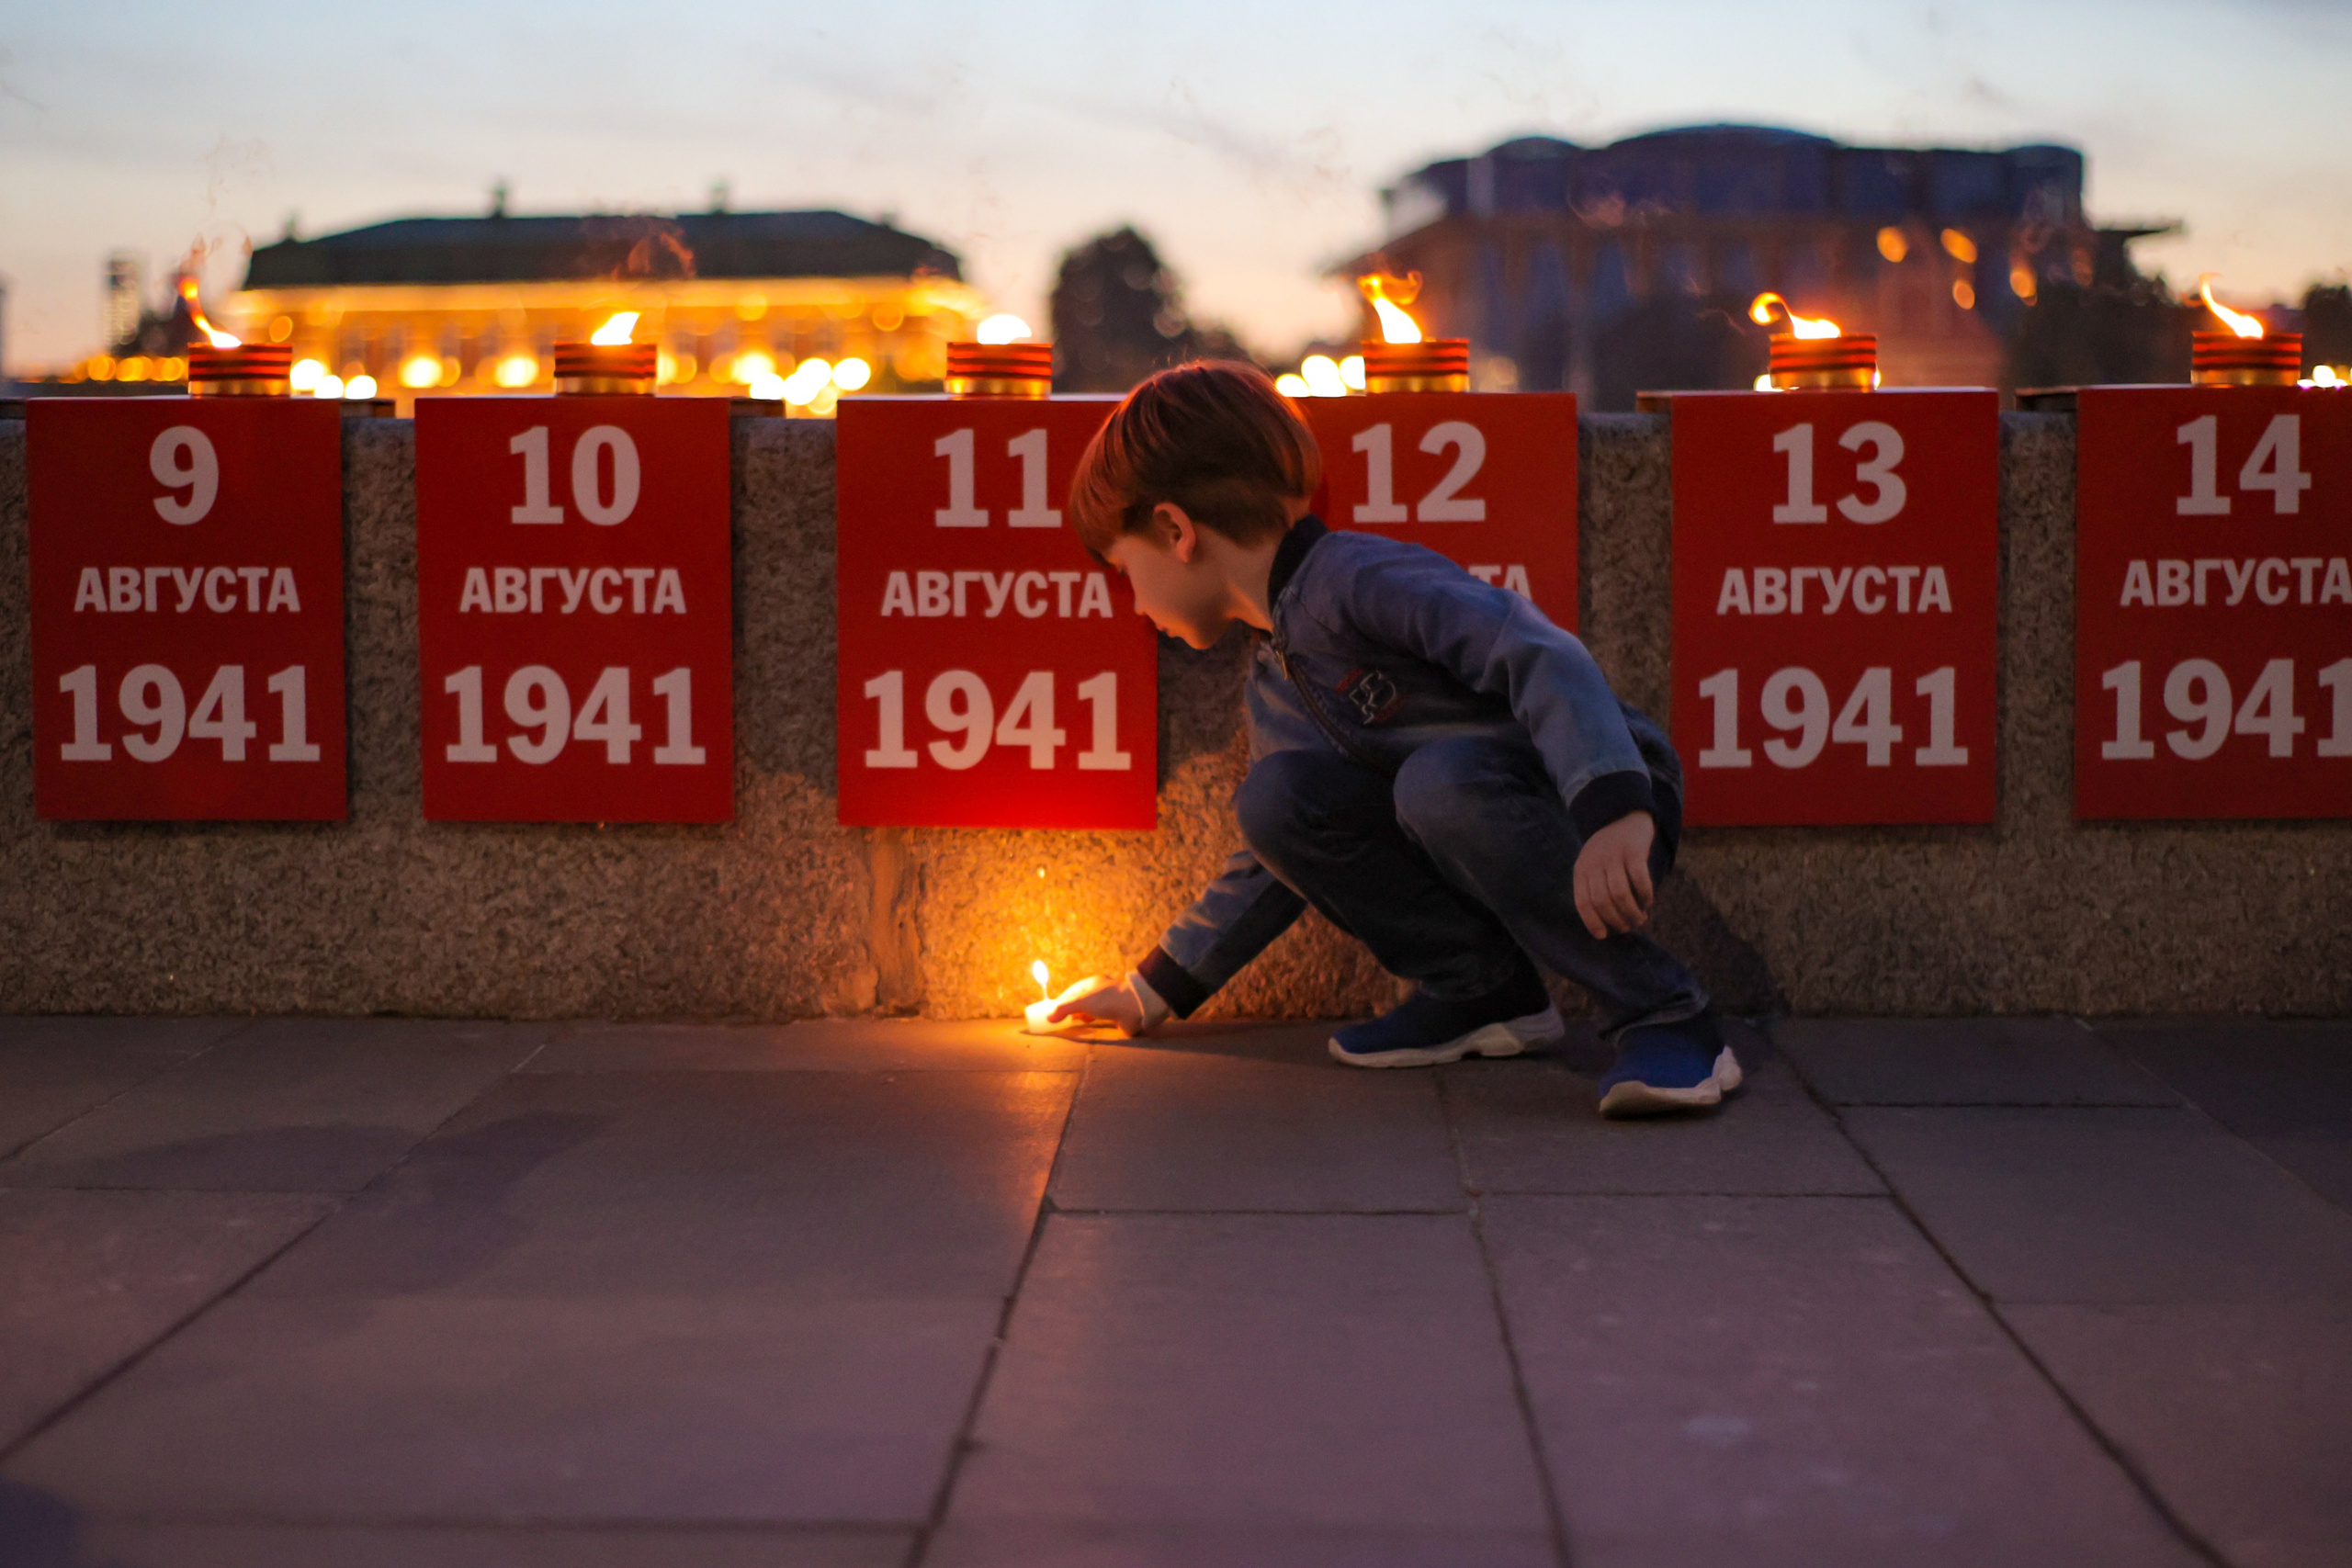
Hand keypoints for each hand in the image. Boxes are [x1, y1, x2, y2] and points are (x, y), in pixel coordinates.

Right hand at [1048, 971, 1168, 1036]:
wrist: (1135, 1007)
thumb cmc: (1107, 999)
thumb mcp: (1082, 1001)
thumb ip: (1065, 1009)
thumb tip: (1049, 1018)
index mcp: (1092, 984)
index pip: (1073, 991)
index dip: (1062, 1000)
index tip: (1053, 1010)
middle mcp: (1101, 992)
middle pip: (1083, 1001)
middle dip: (1072, 1010)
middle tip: (1061, 1020)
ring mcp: (1110, 1005)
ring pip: (1093, 1011)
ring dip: (1084, 1017)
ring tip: (1073, 1024)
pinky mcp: (1118, 1017)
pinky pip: (1103, 1021)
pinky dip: (1095, 1024)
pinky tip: (1090, 1029)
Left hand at [1573, 811, 1655, 939]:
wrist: (1622, 815)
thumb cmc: (1609, 850)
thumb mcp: (1593, 866)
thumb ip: (1595, 888)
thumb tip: (1609, 923)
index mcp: (1581, 870)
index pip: (1583, 902)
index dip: (1593, 922)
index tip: (1604, 936)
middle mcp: (1594, 862)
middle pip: (1602, 901)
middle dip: (1616, 920)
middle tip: (1628, 927)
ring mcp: (1613, 855)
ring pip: (1620, 893)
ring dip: (1632, 912)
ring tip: (1640, 919)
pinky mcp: (1633, 850)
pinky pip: (1639, 879)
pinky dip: (1645, 894)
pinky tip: (1649, 901)